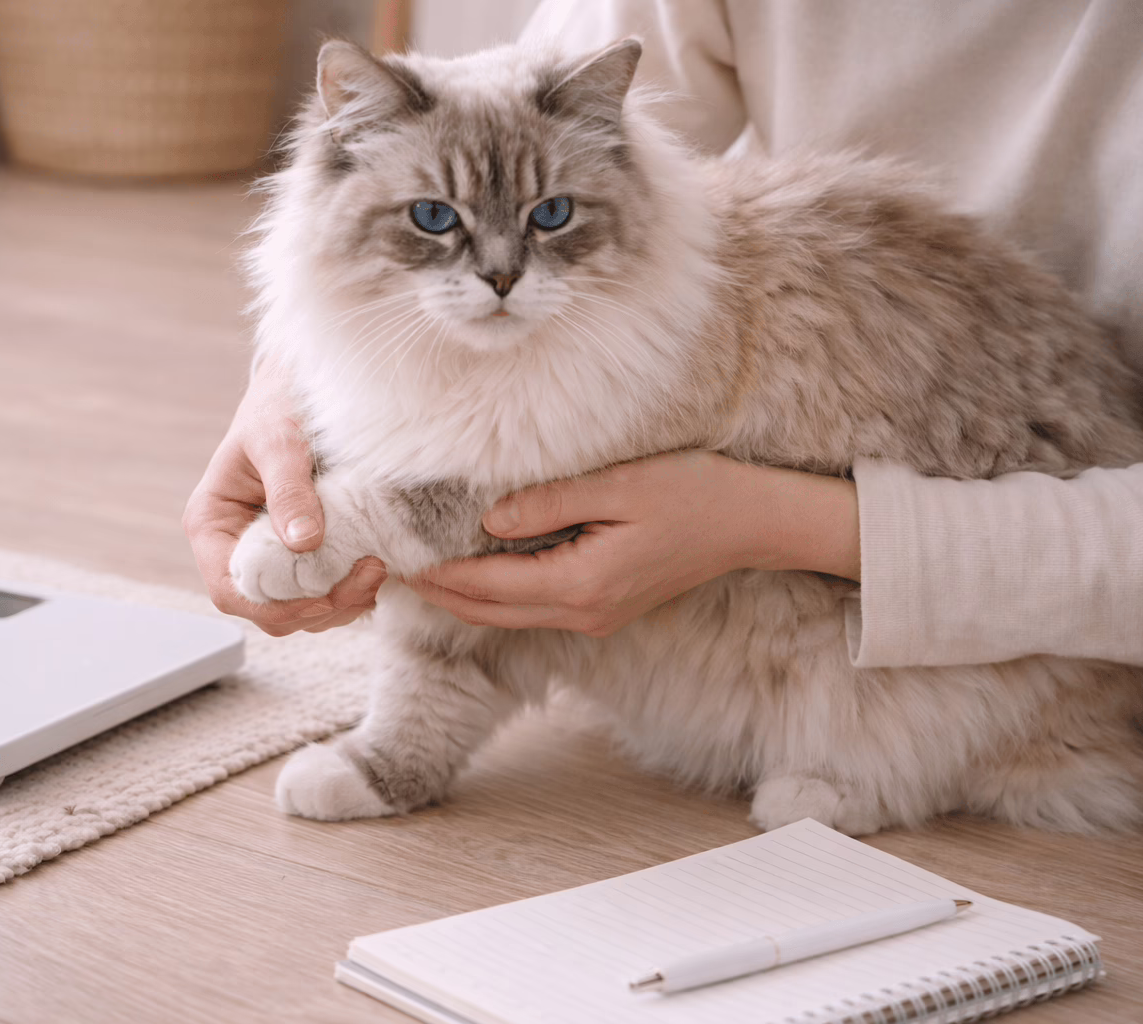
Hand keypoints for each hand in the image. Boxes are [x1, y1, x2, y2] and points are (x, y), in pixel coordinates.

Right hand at [183, 357, 385, 634]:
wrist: (301, 389)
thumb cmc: (281, 405)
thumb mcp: (281, 440)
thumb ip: (289, 489)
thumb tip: (303, 542)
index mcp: (212, 524)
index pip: (231, 590)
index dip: (278, 604)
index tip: (329, 592)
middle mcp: (232, 549)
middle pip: (266, 609)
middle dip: (319, 605)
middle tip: (371, 574)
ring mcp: (266, 556)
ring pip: (296, 610)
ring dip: (339, 603)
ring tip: (377, 569)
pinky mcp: (298, 556)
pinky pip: (318, 594)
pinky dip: (347, 593)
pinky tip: (373, 568)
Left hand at [404, 451, 858, 636]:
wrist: (752, 524)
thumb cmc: (693, 495)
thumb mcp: (618, 486)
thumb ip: (548, 504)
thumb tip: (487, 519)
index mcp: (581, 585)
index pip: (486, 586)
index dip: (436, 573)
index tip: (394, 557)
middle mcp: (582, 613)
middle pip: (487, 613)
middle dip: (438, 593)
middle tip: (390, 569)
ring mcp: (594, 618)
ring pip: (508, 617)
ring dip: (463, 597)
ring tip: (420, 570)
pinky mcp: (603, 609)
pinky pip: (534, 609)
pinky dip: (497, 595)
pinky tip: (477, 570)